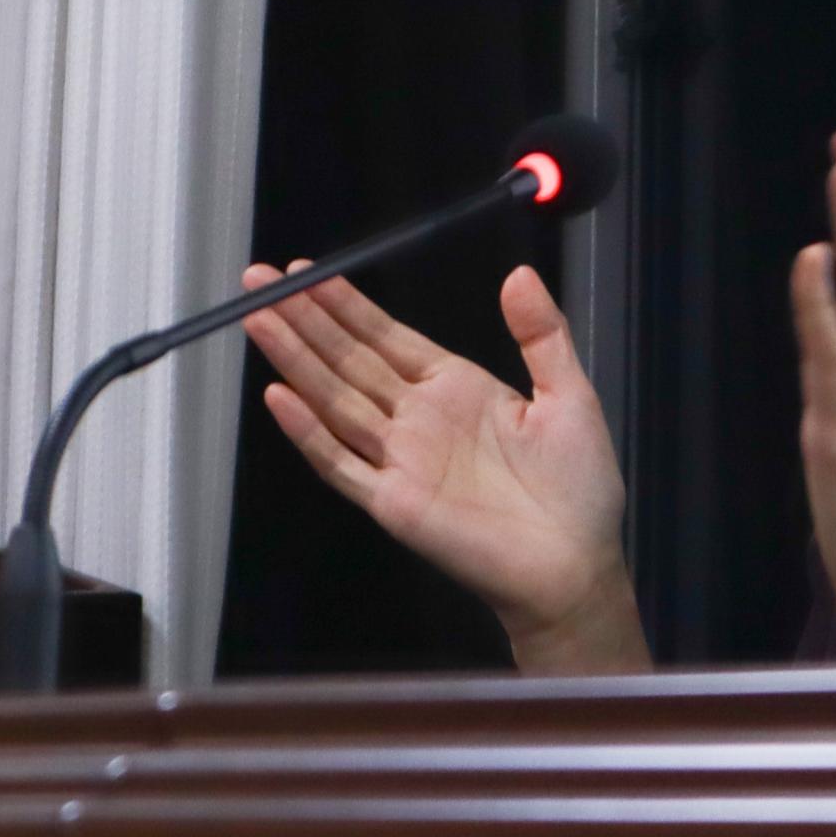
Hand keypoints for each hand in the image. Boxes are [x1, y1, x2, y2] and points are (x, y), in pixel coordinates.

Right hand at [241, 262, 648, 674]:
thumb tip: (519, 274)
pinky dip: (309, 432)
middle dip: (303, 319)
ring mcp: (400, 459)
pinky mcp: (392, 502)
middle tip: (258, 279)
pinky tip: (279, 397)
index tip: (308, 271)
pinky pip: (341, 463)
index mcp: (455, 387)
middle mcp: (417, 418)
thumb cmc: (578, 488)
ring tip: (257, 320)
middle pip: (348, 360)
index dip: (345, 305)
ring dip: (295, 360)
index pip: (386, 336)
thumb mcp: (569, 395)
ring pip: (334, 400)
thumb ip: (541, 334)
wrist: (575, 565)